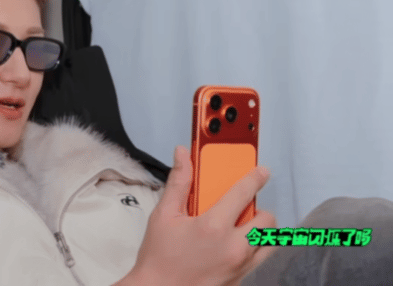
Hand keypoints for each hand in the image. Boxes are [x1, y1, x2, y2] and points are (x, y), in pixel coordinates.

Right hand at [122, 146, 277, 285]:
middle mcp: (233, 247)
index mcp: (213, 226)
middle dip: (258, 210)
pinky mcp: (242, 281)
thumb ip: (179, 182)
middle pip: (266, 220)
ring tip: (243, 230)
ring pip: (270, 243)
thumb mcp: (163, 215)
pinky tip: (236, 249)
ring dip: (261, 232)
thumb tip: (183, 155)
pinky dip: (255, 251)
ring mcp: (241, 267)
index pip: (243, 193)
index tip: (262, 172)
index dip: (255, 178)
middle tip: (243, 210)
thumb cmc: (158, 257)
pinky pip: (261, 261)